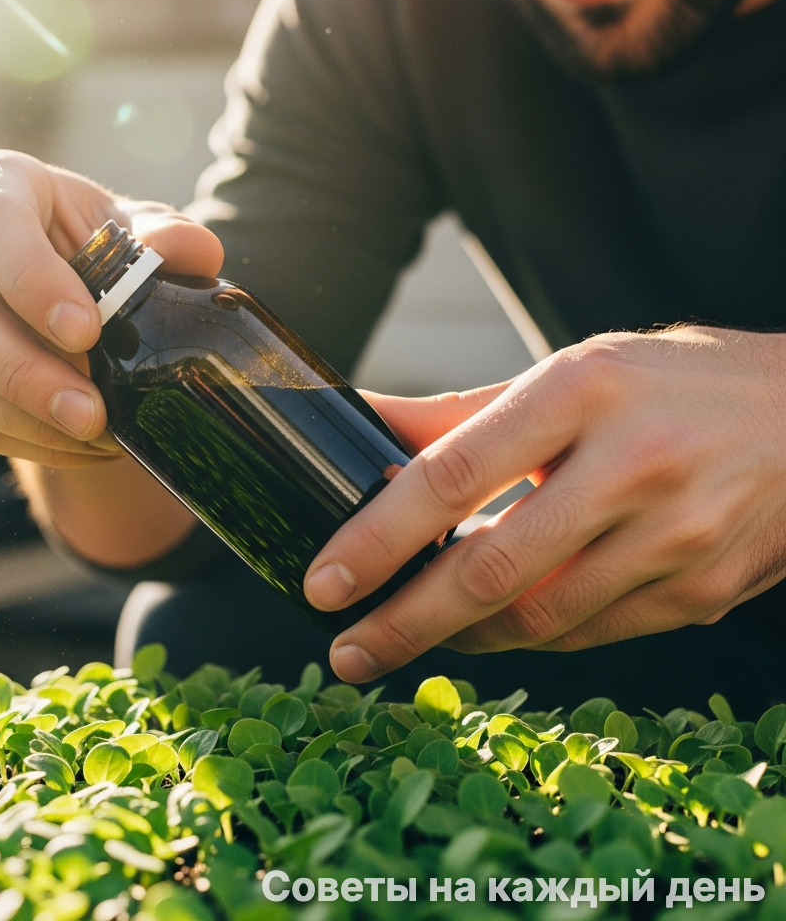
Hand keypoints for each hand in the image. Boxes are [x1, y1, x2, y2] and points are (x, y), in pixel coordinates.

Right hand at [0, 150, 222, 465]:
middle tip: (90, 412)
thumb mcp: (136, 227)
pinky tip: (77, 447)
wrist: (65, 284)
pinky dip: (21, 439)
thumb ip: (165, 235)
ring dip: (20, 416)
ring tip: (92, 434)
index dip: (30, 280)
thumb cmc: (99, 243)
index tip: (86, 331)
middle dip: (23, 371)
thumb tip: (194, 251)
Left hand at [304, 328, 785, 682]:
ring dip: (460, 637)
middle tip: (346, 652)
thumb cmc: (672, 384)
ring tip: (410, 635)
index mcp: (581, 391)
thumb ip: (461, 412)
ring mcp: (675, 537)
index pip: (454, 474)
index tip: (325, 582)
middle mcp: (631, 465)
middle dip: (403, 623)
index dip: (378, 538)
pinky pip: (588, 634)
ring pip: (538, 618)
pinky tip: (489, 629)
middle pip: (491, 569)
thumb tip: (365, 425)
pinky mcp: (701, 592)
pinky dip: (525, 637)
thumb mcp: (568, 373)